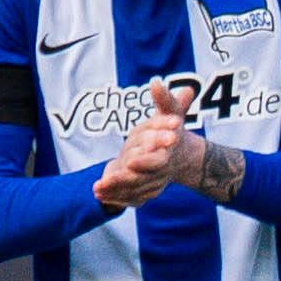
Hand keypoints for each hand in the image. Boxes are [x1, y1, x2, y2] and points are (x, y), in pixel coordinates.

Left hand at [90, 74, 200, 211]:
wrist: (184, 156)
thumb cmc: (173, 130)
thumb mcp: (171, 112)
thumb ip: (164, 100)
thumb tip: (155, 82)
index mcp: (169, 154)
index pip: (158, 160)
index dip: (145, 161)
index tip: (130, 161)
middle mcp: (162, 172)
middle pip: (143, 179)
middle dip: (123, 180)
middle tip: (104, 181)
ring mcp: (155, 183)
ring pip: (135, 190)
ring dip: (116, 191)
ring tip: (96, 190)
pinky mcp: (147, 192)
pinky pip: (132, 198)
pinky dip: (117, 199)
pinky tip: (100, 196)